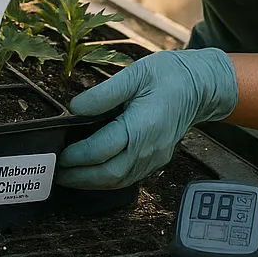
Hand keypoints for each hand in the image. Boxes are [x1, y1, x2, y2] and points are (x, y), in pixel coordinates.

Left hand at [55, 49, 237, 189]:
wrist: (200, 87)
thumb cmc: (170, 75)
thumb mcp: (135, 74)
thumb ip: (103, 93)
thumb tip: (75, 108)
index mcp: (143, 125)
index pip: (103, 148)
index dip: (78, 154)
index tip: (60, 153)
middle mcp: (150, 148)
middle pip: (110, 174)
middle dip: (80, 177)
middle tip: (57, 173)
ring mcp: (156, 157)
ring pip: (120, 181)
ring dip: (92, 182)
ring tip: (69, 177)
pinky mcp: (158, 160)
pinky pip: (129, 178)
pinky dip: (108, 180)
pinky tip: (93, 175)